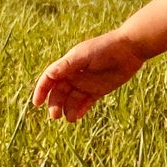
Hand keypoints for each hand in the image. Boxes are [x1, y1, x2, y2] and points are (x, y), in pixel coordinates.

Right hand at [31, 29, 145, 123]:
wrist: (129, 49)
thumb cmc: (105, 48)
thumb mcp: (84, 55)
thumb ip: (67, 65)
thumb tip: (50, 75)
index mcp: (68, 65)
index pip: (49, 79)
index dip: (41, 90)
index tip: (37, 103)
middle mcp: (74, 75)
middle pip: (59, 92)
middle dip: (55, 104)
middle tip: (55, 116)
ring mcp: (86, 83)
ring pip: (71, 100)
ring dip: (67, 109)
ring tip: (69, 119)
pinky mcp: (98, 90)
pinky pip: (85, 103)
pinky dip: (80, 110)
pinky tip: (77, 117)